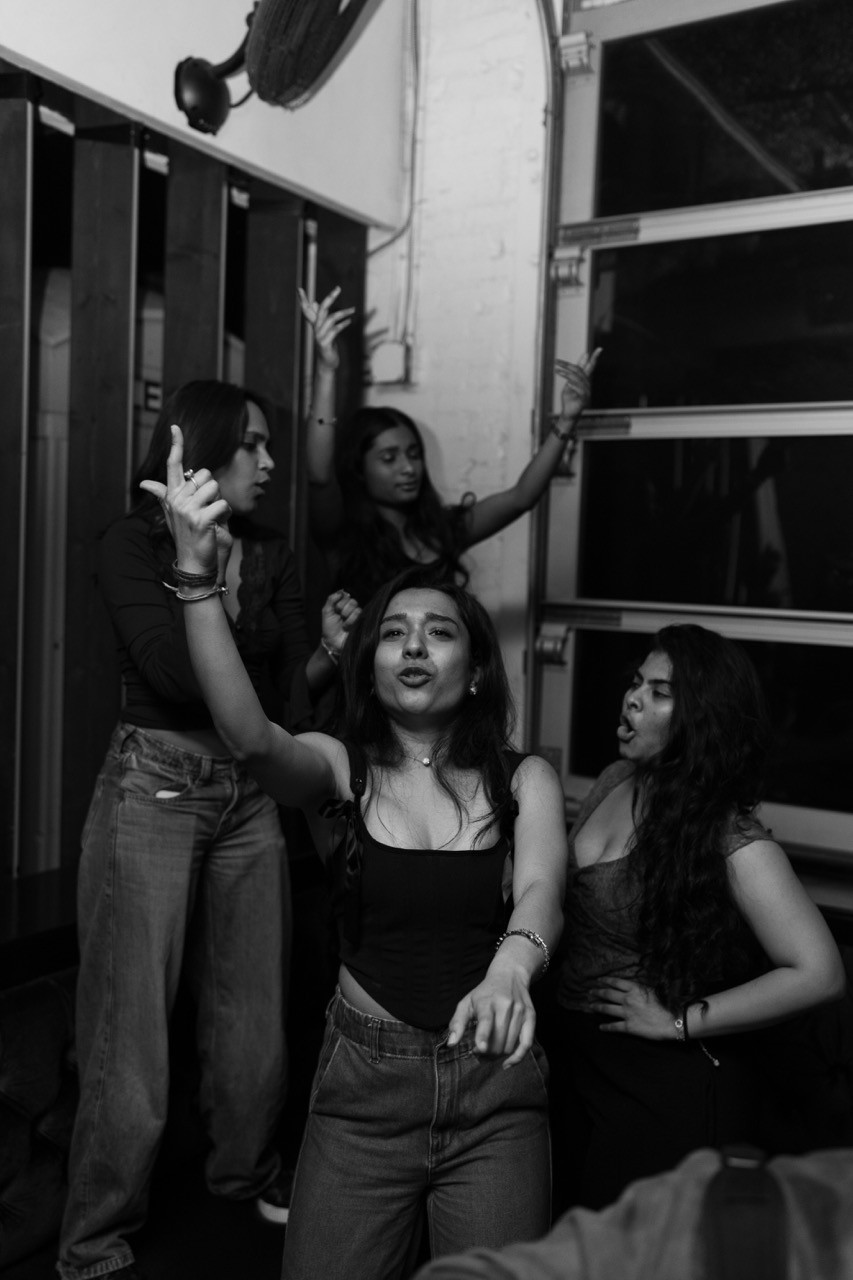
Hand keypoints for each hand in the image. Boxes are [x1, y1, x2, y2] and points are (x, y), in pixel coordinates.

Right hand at [139, 425, 232, 573]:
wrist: (193, 562)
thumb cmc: (186, 535)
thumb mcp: (171, 513)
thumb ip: (162, 495)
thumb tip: (143, 484)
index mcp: (172, 495)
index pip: (173, 465)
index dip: (176, 445)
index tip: (175, 427)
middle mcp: (177, 499)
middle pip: (205, 475)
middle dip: (212, 490)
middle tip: (206, 509)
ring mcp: (187, 509)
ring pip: (215, 488)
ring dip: (220, 503)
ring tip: (212, 518)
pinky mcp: (201, 519)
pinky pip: (222, 504)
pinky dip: (226, 515)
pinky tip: (217, 525)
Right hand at [298, 285, 355, 371]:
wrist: (326, 364)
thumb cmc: (327, 345)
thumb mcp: (325, 330)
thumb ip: (322, 316)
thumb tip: (315, 303)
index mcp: (315, 324)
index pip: (308, 308)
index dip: (303, 298)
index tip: (300, 289)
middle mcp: (316, 328)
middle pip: (322, 308)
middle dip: (330, 297)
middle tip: (338, 288)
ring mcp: (319, 336)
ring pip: (331, 319)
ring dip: (343, 313)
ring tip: (353, 310)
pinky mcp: (324, 344)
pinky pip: (334, 330)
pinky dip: (343, 324)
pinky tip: (349, 321)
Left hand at [321, 589, 360, 652]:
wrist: (333, 641)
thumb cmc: (329, 627)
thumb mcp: (326, 611)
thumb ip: (331, 599)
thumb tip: (341, 591)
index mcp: (341, 604)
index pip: (344, 595)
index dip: (339, 603)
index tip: (334, 610)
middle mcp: (350, 608)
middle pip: (351, 600)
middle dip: (342, 609)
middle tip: (339, 617)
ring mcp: (356, 615)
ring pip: (355, 606)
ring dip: (346, 616)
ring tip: (343, 624)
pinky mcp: (361, 621)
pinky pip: (359, 613)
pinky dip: (350, 621)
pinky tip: (346, 627)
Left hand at [447, 965, 535, 1067]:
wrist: (510, 974)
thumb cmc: (484, 993)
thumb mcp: (466, 1003)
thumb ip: (457, 1023)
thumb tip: (451, 1044)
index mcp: (487, 1001)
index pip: (486, 1020)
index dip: (483, 1035)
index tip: (481, 1048)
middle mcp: (506, 1005)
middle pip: (498, 1039)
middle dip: (487, 1053)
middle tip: (479, 1052)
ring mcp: (520, 1011)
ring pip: (510, 1045)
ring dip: (498, 1055)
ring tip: (490, 1050)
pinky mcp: (531, 1016)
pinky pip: (527, 1043)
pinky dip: (517, 1057)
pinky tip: (507, 1062)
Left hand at [555, 348, 600, 421]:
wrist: (568, 413)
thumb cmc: (569, 398)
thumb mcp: (570, 383)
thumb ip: (575, 372)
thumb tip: (584, 356)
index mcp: (585, 380)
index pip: (591, 367)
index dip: (594, 358)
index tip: (599, 349)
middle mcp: (587, 385)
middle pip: (579, 371)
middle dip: (567, 365)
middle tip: (557, 362)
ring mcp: (587, 392)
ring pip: (578, 379)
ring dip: (566, 374)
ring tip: (557, 370)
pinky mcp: (584, 399)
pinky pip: (579, 389)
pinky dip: (573, 385)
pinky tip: (567, 383)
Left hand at [589, 977, 674, 1039]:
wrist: (674, 1020)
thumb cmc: (667, 1003)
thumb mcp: (652, 990)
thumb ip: (640, 990)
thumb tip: (633, 989)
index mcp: (634, 988)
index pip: (615, 982)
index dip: (605, 981)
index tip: (598, 980)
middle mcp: (627, 999)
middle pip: (608, 994)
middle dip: (597, 993)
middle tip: (589, 993)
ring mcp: (627, 1013)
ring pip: (607, 1009)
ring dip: (597, 1007)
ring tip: (590, 1006)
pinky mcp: (629, 1027)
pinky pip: (614, 1026)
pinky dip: (606, 1027)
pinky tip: (600, 1027)